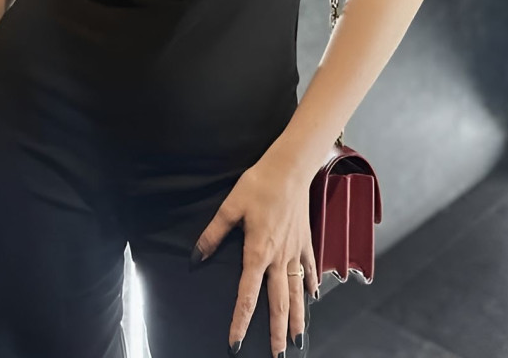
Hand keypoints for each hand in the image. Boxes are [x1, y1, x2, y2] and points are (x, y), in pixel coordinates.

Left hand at [191, 149, 318, 354]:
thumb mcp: (230, 207)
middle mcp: (279, 258)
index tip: (236, 343)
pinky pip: (309, 269)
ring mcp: (295, 251)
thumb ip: (213, 234)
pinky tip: (311, 297)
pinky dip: (310, 285)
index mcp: (258, 252)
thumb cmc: (259, 184)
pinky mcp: (305, 241)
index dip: (240, 321)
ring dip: (298, 318)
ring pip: (297, 293)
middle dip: (277, 332)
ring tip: (298, 341)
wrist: (290, 168)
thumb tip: (196, 256)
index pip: (247, 295)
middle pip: (279, 303)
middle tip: (278, 356)